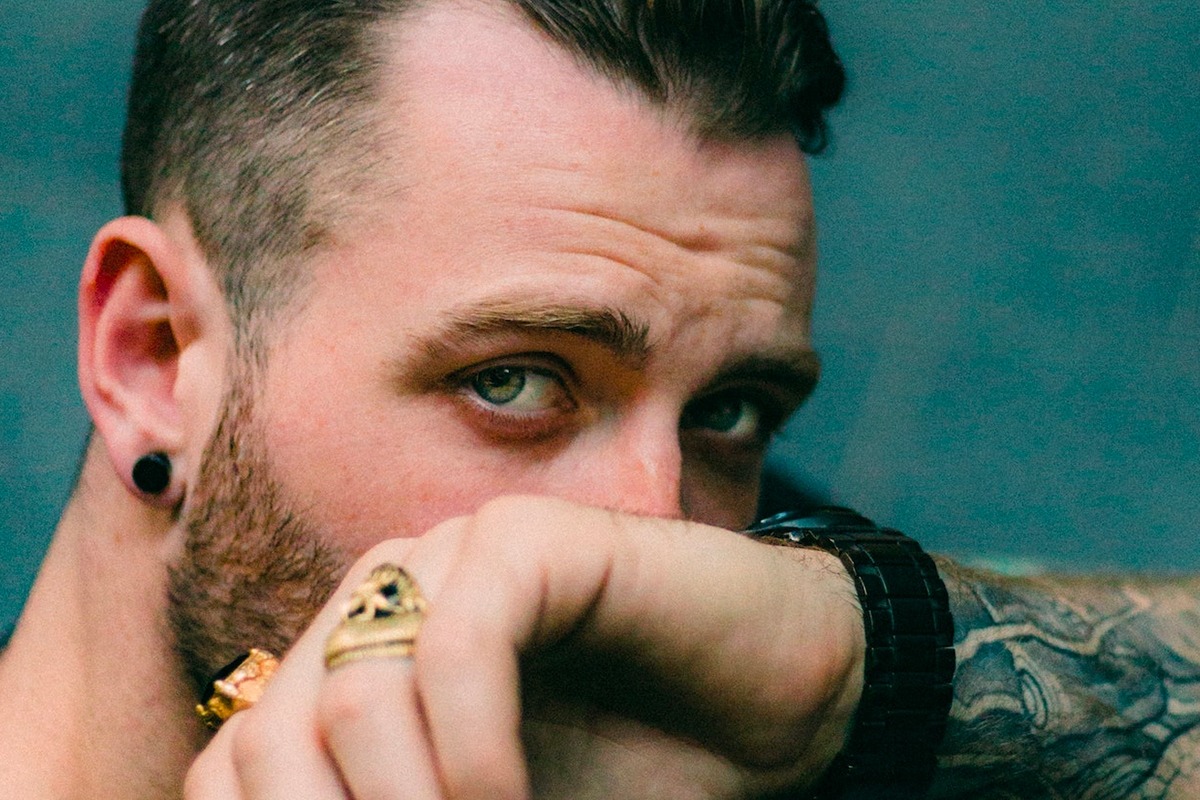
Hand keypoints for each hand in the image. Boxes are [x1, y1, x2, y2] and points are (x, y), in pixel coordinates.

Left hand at [184, 496, 864, 799]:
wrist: (770, 699)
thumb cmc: (633, 770)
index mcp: (356, 668)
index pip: (241, 766)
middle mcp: (385, 601)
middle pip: (276, 734)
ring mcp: (452, 557)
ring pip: (355, 690)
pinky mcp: (528, 536)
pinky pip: (460, 642)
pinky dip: (476, 750)